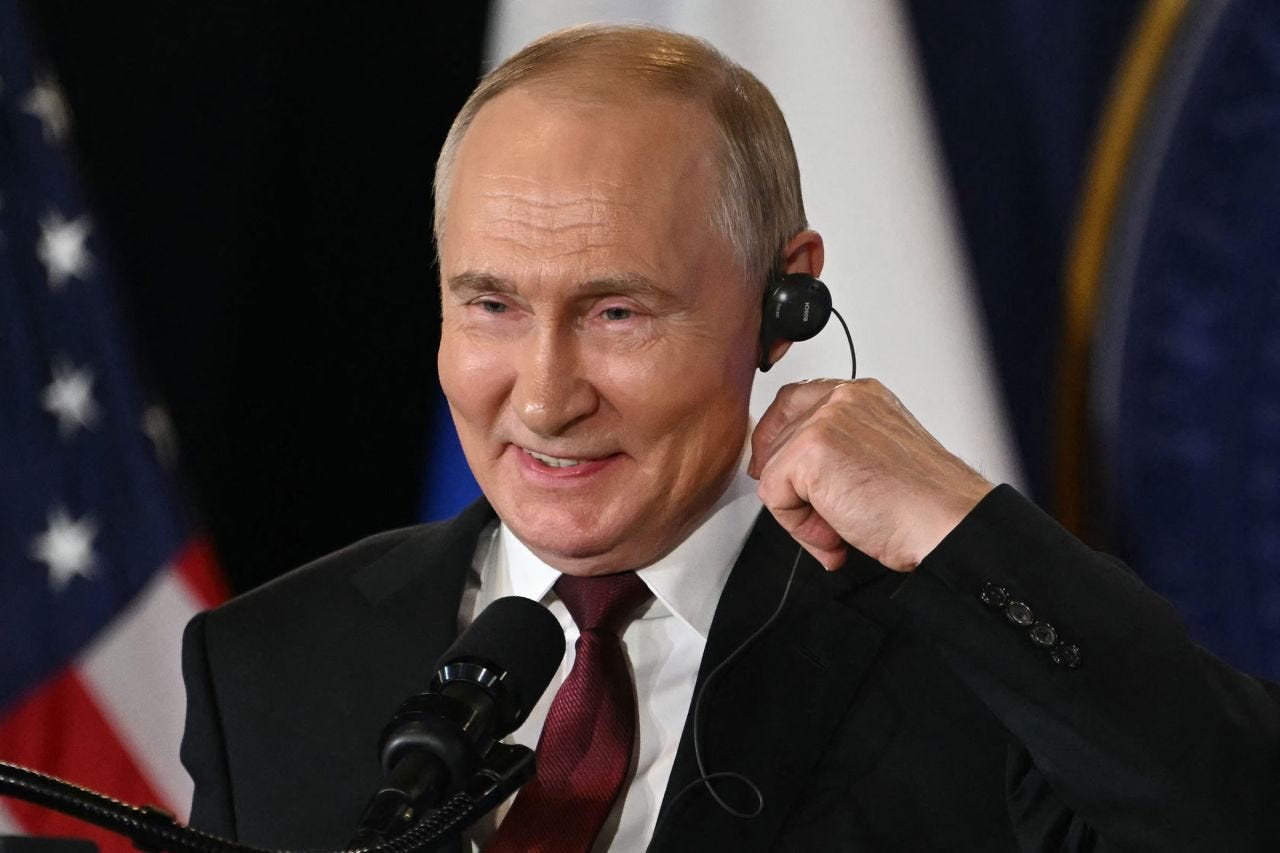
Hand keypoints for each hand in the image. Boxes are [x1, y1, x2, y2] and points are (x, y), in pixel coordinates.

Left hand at [747, 379, 993, 571]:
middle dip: (790, 486)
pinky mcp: (810, 449)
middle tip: (816, 519)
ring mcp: (825, 420)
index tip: (777, 471)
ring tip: (838, 532)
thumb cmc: (924, 503)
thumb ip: (837, 451)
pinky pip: (773, 493)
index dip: (778, 441)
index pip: (794, 402)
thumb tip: (794, 475)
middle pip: (777, 438)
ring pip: (773, 469)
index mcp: (861, 398)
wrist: (946, 522)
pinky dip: (797, 525)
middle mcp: (843, 400)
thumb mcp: (875, 458)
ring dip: (800, 514)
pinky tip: (834, 535)